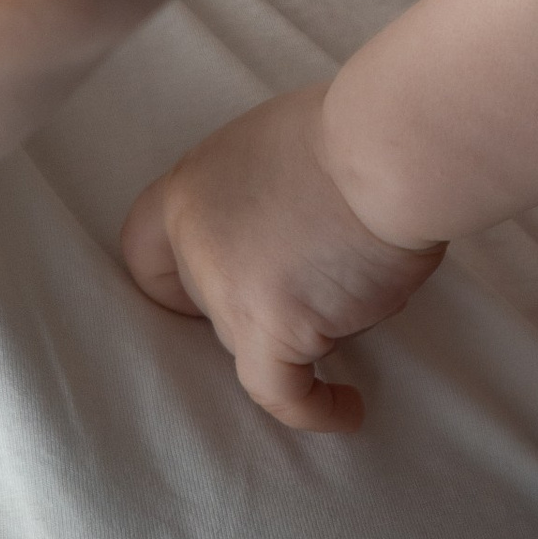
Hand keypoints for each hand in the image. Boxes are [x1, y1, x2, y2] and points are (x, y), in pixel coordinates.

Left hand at [118, 84, 441, 431]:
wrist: (391, 146)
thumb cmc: (361, 128)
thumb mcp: (283, 139)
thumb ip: (263, 187)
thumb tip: (292, 223)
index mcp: (193, 187)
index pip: (145, 252)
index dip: (180, 276)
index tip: (211, 289)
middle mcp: (197, 241)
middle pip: (212, 302)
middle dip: (259, 298)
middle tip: (317, 273)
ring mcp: (231, 289)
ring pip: (254, 340)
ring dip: (304, 327)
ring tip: (362, 287)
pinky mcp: (276, 327)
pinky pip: (282, 392)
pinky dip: (315, 407)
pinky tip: (347, 410)